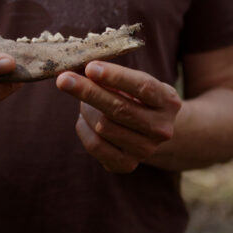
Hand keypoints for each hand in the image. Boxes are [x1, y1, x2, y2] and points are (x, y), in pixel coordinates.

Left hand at [56, 61, 181, 172]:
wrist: (151, 131)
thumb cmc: (138, 98)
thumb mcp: (137, 83)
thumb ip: (115, 76)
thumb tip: (83, 71)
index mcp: (168, 101)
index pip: (143, 87)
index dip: (116, 77)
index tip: (91, 67)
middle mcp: (161, 128)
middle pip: (119, 109)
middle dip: (88, 92)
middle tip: (64, 79)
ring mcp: (146, 150)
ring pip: (103, 127)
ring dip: (86, 110)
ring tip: (85, 101)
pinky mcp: (128, 164)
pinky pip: (95, 145)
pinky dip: (83, 128)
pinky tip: (85, 119)